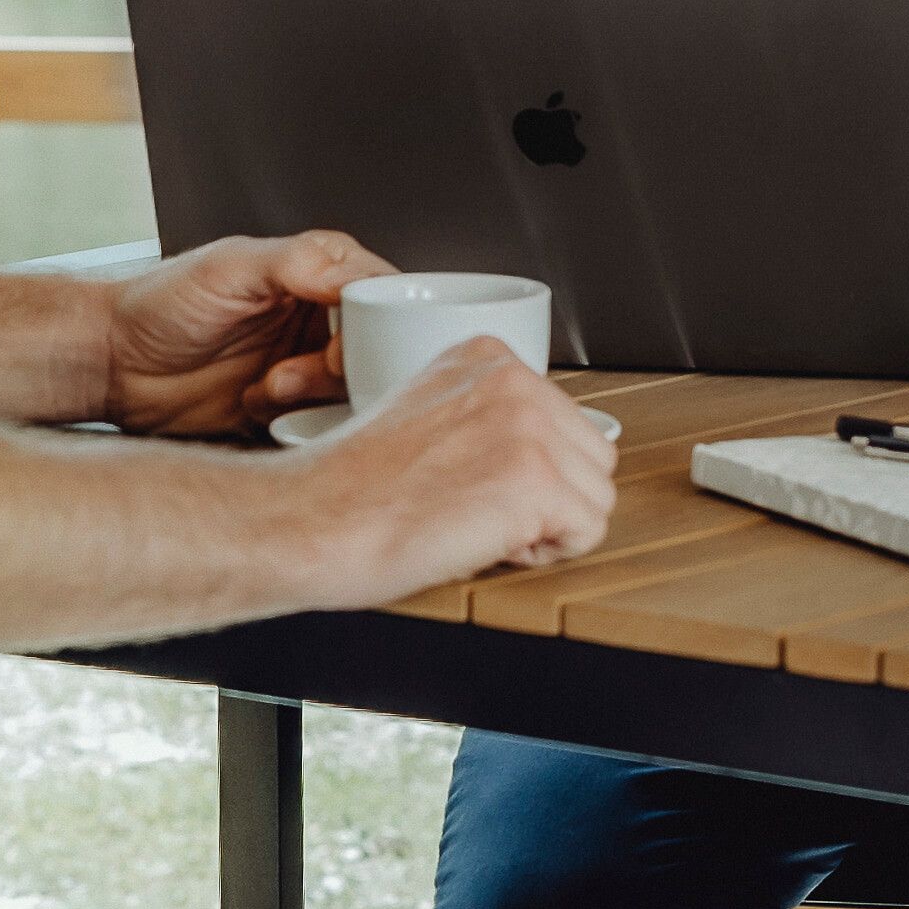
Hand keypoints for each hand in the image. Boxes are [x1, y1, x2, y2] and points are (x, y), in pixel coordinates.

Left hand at [103, 231, 392, 438]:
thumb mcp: (229, 267)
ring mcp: (305, 370)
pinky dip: (296, 428)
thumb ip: (299, 263)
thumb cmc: (159, 304)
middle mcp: (320, 323)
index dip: (375, 328)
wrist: (111, 361)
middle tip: (293, 374)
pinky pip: (320, 431)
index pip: (382, 298)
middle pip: (378, 355)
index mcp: (319, 277)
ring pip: (351, 397)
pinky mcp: (288, 415)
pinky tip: (255, 409)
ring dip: (313, 401)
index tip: (341, 347)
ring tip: (266, 389)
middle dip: (339, 372)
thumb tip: (354, 276)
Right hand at [286, 340, 619, 597]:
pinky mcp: (534, 480)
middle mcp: (514, 379)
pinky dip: (544, 553)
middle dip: (549, 498)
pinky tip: (488, 541)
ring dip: (549, 527)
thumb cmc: (350, 489)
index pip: (565, 423)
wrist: (310, 521)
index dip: (524, 470)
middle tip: (476, 509)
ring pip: (597, 497)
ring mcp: (528, 426)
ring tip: (480, 524)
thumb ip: (485, 413)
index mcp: (488, 355)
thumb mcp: (425, 414)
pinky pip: (588, 533)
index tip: (467, 479)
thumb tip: (540, 447)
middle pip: (592, 457)